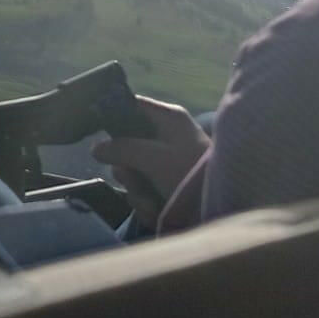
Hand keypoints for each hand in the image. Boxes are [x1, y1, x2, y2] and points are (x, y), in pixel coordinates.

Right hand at [91, 96, 209, 227]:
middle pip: (127, 146)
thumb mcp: (154, 157)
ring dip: (137, 191)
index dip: (113, 115)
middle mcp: (166, 138)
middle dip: (127, 169)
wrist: (222, 209)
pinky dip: (147, 204)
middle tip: (133, 178)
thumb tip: (95, 148)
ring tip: (151, 201)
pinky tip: (157, 211)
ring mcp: (166, 164)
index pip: (132, 106)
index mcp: (168, 119)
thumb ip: (122, 149)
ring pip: (133, 173)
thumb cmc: (189, 171)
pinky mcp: (168, 187)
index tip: (97, 132)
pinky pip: (144, 191)